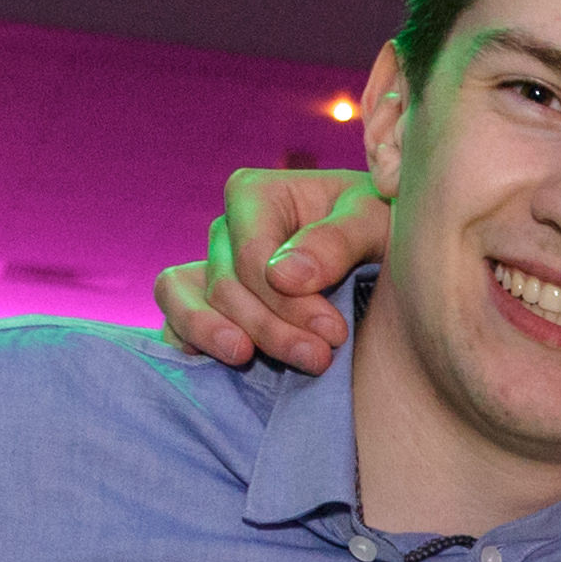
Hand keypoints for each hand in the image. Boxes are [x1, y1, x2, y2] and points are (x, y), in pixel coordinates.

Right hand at [154, 167, 384, 371]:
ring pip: (188, 302)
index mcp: (255, 196)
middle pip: (227, 286)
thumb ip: (337, 241)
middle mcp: (225, 230)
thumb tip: (283, 276)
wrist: (386, 257)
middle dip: (270, 328)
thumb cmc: (379, 227)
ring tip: (246, 360)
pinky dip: (191, 342)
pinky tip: (221, 365)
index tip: (334, 332)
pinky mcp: (206, 306)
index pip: (252, 256)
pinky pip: (175, 322)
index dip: (287, 301)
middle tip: (319, 359)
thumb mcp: (374, 221)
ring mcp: (210, 268)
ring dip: (219, 336)